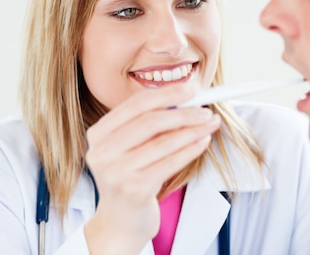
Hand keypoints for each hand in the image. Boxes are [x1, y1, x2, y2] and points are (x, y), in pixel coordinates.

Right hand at [83, 83, 220, 254]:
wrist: (121, 220)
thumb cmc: (130, 175)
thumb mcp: (130, 146)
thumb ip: (148, 122)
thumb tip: (186, 96)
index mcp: (98, 134)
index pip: (135, 105)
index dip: (166, 94)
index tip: (192, 88)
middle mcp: (102, 152)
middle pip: (150, 122)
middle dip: (183, 112)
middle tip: (205, 110)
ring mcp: (116, 172)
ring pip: (164, 143)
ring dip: (193, 131)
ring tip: (210, 124)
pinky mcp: (134, 189)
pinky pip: (170, 163)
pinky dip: (191, 149)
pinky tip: (203, 142)